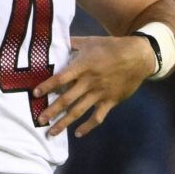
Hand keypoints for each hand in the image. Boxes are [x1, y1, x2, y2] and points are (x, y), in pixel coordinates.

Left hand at [34, 35, 154, 137]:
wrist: (139, 57)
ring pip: (79, 111)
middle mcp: (89, 82)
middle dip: (52, 111)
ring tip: (51, 132)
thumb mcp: (91, 41)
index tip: (35, 94)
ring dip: (64, 123)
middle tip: (39, 121)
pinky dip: (88, 126)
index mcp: (83, 66)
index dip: (47, 86)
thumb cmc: (112, 47)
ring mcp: (100, 94)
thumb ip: (72, 43)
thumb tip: (55, 39)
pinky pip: (97, 117)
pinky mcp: (110, 101)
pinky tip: (78, 133)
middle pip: (67, 99)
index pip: (61, 78)